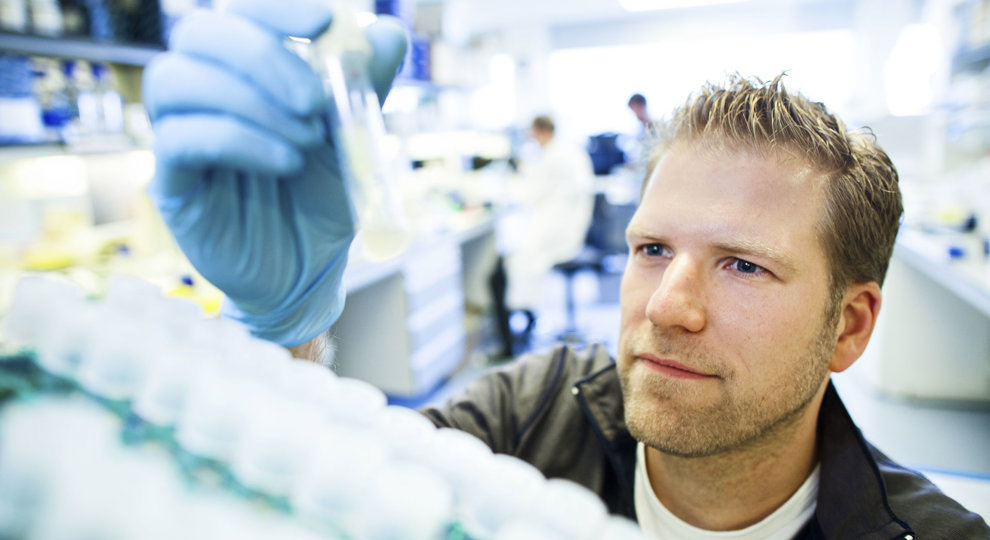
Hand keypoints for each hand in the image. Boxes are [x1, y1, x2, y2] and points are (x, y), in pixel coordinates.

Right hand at [143, 0, 406, 345]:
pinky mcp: (171, 181)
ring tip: (306, 142)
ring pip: (175, 79)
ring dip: (251, 102)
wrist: (307, 270)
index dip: (275, 8)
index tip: (326, 21)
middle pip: (198, 34)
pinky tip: (286, 163)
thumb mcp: (352, 138)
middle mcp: (203, 93)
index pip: (237, 12)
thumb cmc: (322, 197)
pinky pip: (181, 140)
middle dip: (263, 56)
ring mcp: (179, 134)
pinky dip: (240, 140)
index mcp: (242, 71)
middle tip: (315, 102)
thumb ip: (366, 85)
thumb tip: (387, 33)